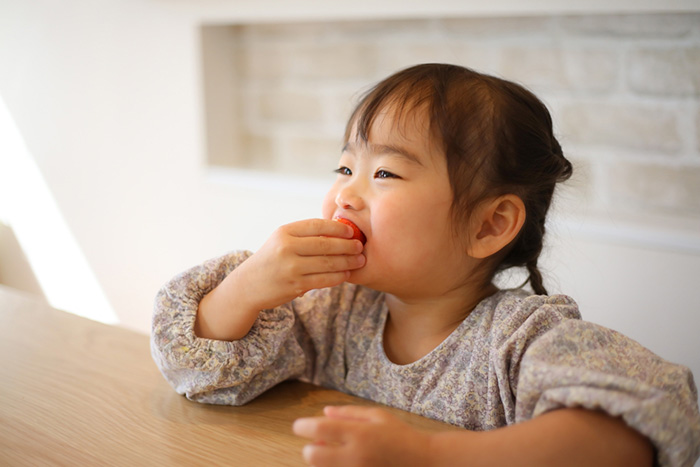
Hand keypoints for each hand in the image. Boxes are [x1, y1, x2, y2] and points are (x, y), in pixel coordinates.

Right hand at [239, 219, 364, 310]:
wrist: (248, 285)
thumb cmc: (272, 259)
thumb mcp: (281, 240)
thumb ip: (305, 235)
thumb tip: (339, 229)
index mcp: (284, 232)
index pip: (317, 225)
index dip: (338, 227)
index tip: (352, 230)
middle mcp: (286, 248)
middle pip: (326, 244)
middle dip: (347, 245)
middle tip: (360, 247)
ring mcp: (291, 267)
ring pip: (328, 263)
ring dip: (348, 262)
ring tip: (359, 261)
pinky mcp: (295, 285)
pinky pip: (324, 280)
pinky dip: (339, 276)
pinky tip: (347, 274)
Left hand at [293, 405, 431, 466]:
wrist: (425, 463)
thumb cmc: (402, 436)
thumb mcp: (378, 417)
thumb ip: (349, 413)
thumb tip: (324, 411)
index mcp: (359, 433)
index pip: (319, 428)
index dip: (303, 426)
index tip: (299, 426)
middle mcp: (355, 455)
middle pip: (313, 455)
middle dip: (310, 449)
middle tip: (317, 444)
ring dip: (321, 462)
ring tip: (331, 454)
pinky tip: (342, 462)